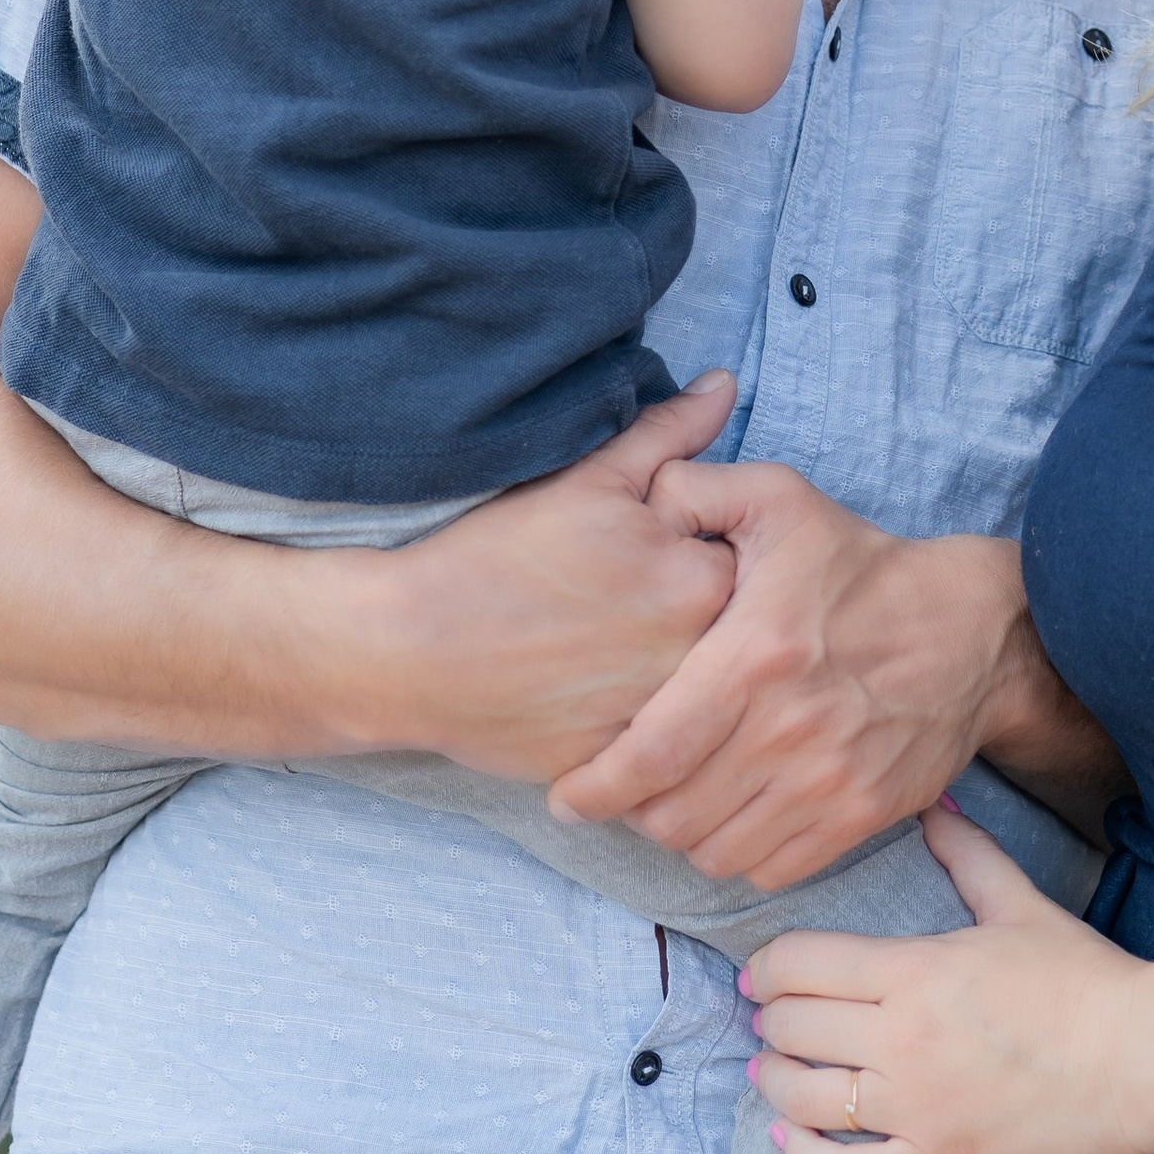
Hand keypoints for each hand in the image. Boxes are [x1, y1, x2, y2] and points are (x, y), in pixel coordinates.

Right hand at [357, 375, 738, 775]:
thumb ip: (668, 435)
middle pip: (730, 634)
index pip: (746, 563)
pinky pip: (662, 749)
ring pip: (699, 694)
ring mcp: (661, 721)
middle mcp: (694, 657)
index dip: (694, 555)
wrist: (407, 649)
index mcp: (698, 579)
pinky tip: (587, 696)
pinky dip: (638, 723)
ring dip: (670, 673)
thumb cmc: (496, 559)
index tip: (643, 561)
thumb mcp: (589, 481)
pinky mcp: (623, 768)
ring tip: (600, 652)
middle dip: (692, 618)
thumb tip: (724, 385)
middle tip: (616, 611)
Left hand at [543, 461, 1031, 886]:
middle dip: (634, 810)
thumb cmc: (860, 566)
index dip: (595, 788)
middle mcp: (791, 729)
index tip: (567, 796)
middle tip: (626, 788)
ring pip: (716, 851)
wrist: (972, 629)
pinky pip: (771, 870)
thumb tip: (643, 501)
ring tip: (676, 802)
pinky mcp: (862, 815)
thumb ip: (697, 489)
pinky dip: (740, 855)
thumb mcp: (780, 499)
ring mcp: (830, 781)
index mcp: (756, 655)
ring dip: (684, 836)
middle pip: (673, 814)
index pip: (651, 753)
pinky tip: (733, 817)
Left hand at [743, 809, 1153, 1153]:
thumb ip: (967, 854)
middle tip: (772, 1015)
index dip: (769, 965)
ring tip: (769, 1069)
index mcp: (915, 972)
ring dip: (773, 1080)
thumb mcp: (1021, 905)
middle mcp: (903, 1043)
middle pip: (793, 1028)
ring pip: (805, 1099)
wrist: (1145, 1060)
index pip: (801, 963)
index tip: (763, 970)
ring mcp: (918, 1111)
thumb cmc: (1085, 979)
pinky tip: (788, 1136)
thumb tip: (934, 805)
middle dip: (771, 1018)